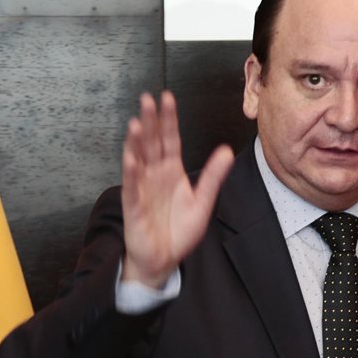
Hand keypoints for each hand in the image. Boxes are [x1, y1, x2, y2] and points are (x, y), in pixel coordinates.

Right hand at [121, 91, 233, 287]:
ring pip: (138, 160)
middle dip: (150, 121)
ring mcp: (142, 188)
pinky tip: (131, 158)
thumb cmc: (179, 232)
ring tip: (136, 123)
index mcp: (172, 171)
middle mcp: (154, 175)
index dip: (169, 119)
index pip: (170, 139)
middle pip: (152, 143)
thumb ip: (213, 177)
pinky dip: (131, 173)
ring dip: (136, 142)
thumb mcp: (203, 202)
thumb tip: (226, 151)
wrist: (164, 260)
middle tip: (147, 100)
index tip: (167, 98)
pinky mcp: (134, 206)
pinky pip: (132, 187)